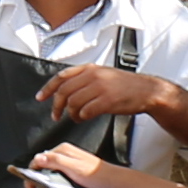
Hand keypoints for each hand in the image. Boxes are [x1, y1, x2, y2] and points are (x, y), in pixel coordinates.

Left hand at [38, 61, 179, 125]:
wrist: (146, 91)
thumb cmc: (125, 85)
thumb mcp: (103, 74)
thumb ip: (85, 79)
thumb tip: (64, 90)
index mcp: (90, 68)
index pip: (62, 77)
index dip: (48, 88)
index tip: (40, 98)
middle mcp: (93, 76)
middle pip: (64, 92)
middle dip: (57, 106)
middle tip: (56, 115)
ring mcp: (100, 88)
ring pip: (73, 103)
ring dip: (71, 114)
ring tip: (77, 117)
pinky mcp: (107, 101)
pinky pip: (85, 112)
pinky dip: (82, 117)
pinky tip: (85, 118)